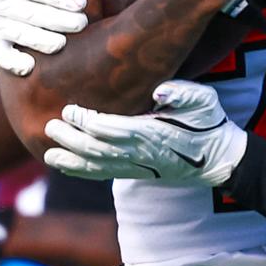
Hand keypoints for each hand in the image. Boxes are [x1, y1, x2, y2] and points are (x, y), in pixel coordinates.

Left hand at [43, 80, 247, 185]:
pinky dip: (80, 170)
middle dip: (71, 139)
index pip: (114, 129)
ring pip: (97, 166)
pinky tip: (61, 163)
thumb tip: (160, 91)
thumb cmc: (208, 123)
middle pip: (98, 149)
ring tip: (47, 151)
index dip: (89, 122)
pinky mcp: (134, 173)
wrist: (217, 158)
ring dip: (71, 159)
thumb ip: (184, 93)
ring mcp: (136, 166)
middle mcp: (141, 153)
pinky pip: (102, 174)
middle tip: (49, 126)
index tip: (70, 109)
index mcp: (153, 133)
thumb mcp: (204, 100)